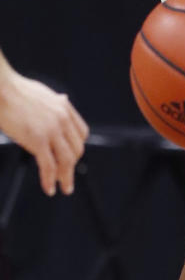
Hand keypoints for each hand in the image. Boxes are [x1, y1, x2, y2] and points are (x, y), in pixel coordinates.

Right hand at [0, 67, 88, 195]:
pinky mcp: (38, 140)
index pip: (82, 133)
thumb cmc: (17, 92)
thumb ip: (54, 102)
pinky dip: (50, 180)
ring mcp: (51, 129)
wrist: (3, 90)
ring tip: (63, 188)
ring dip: (65, 177)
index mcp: (64, 107)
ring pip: (66, 160)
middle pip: (76, 148)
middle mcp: (62, 118)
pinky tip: (49, 188)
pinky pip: (49, 165)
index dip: (78, 148)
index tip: (73, 159)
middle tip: (67, 179)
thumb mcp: (43, 94)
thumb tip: (62, 99)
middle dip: (72, 166)